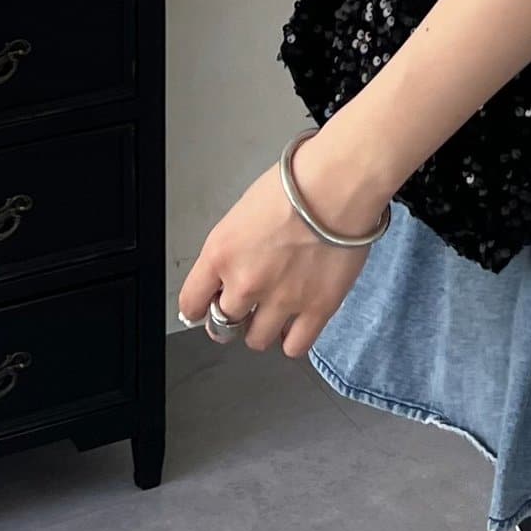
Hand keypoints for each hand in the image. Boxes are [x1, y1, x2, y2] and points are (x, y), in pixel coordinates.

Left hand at [176, 130, 390, 358]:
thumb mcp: (243, 212)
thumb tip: (233, 268)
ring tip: (276, 310)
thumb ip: (231, 250)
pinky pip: (295, 346)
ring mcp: (281, 300)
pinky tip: (297, 322)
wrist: (339, 184)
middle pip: (223, 325)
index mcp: (220, 255)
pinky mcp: (317, 308)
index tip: (207, 305)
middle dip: (233, 315)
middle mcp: (245, 283)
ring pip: (256, 340)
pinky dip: (291, 339)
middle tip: (248, 303)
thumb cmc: (296, 184)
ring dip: (262, 328)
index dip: (200, 306)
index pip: (191, 303)